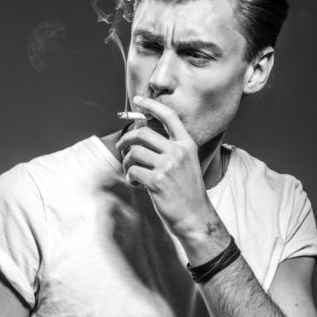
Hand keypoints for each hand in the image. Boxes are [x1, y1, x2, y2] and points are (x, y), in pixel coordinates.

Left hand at [115, 96, 218, 242]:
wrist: (195, 216)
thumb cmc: (187, 192)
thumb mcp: (186, 164)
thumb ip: (170, 149)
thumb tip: (142, 137)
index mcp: (187, 144)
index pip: (169, 116)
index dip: (152, 105)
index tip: (138, 100)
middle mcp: (178, 152)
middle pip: (143, 133)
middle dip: (126, 140)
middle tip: (122, 149)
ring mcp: (168, 166)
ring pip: (134, 153)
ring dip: (126, 162)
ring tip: (131, 173)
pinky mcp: (157, 180)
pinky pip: (132, 171)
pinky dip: (130, 178)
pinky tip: (137, 184)